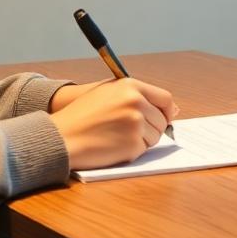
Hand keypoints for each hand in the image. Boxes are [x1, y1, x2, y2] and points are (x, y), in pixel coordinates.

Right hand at [49, 78, 176, 169]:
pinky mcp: (132, 144)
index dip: (166, 111)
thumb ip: (138, 95)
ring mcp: (136, 123)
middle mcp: (136, 102)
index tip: (162, 118)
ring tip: (117, 137)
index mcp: (131, 86)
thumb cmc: (81, 115)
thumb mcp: (108, 93)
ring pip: (155, 137)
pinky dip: (132, 151)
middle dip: (151, 128)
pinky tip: (113, 146)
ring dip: (142, 140)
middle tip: (128, 131)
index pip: (165, 99)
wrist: (62, 136)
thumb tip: (174, 109)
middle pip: (162, 120)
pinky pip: (143, 150)